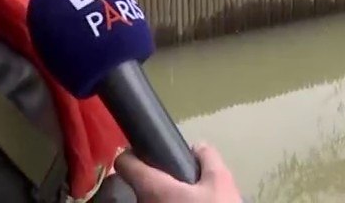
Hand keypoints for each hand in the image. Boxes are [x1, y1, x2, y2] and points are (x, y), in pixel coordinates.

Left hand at [113, 143, 242, 202]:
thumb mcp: (220, 182)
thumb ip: (208, 159)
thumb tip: (198, 147)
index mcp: (151, 188)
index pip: (123, 162)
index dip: (134, 153)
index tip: (149, 153)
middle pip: (141, 184)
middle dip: (158, 178)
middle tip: (182, 180)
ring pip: (150, 201)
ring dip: (164, 197)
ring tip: (189, 199)